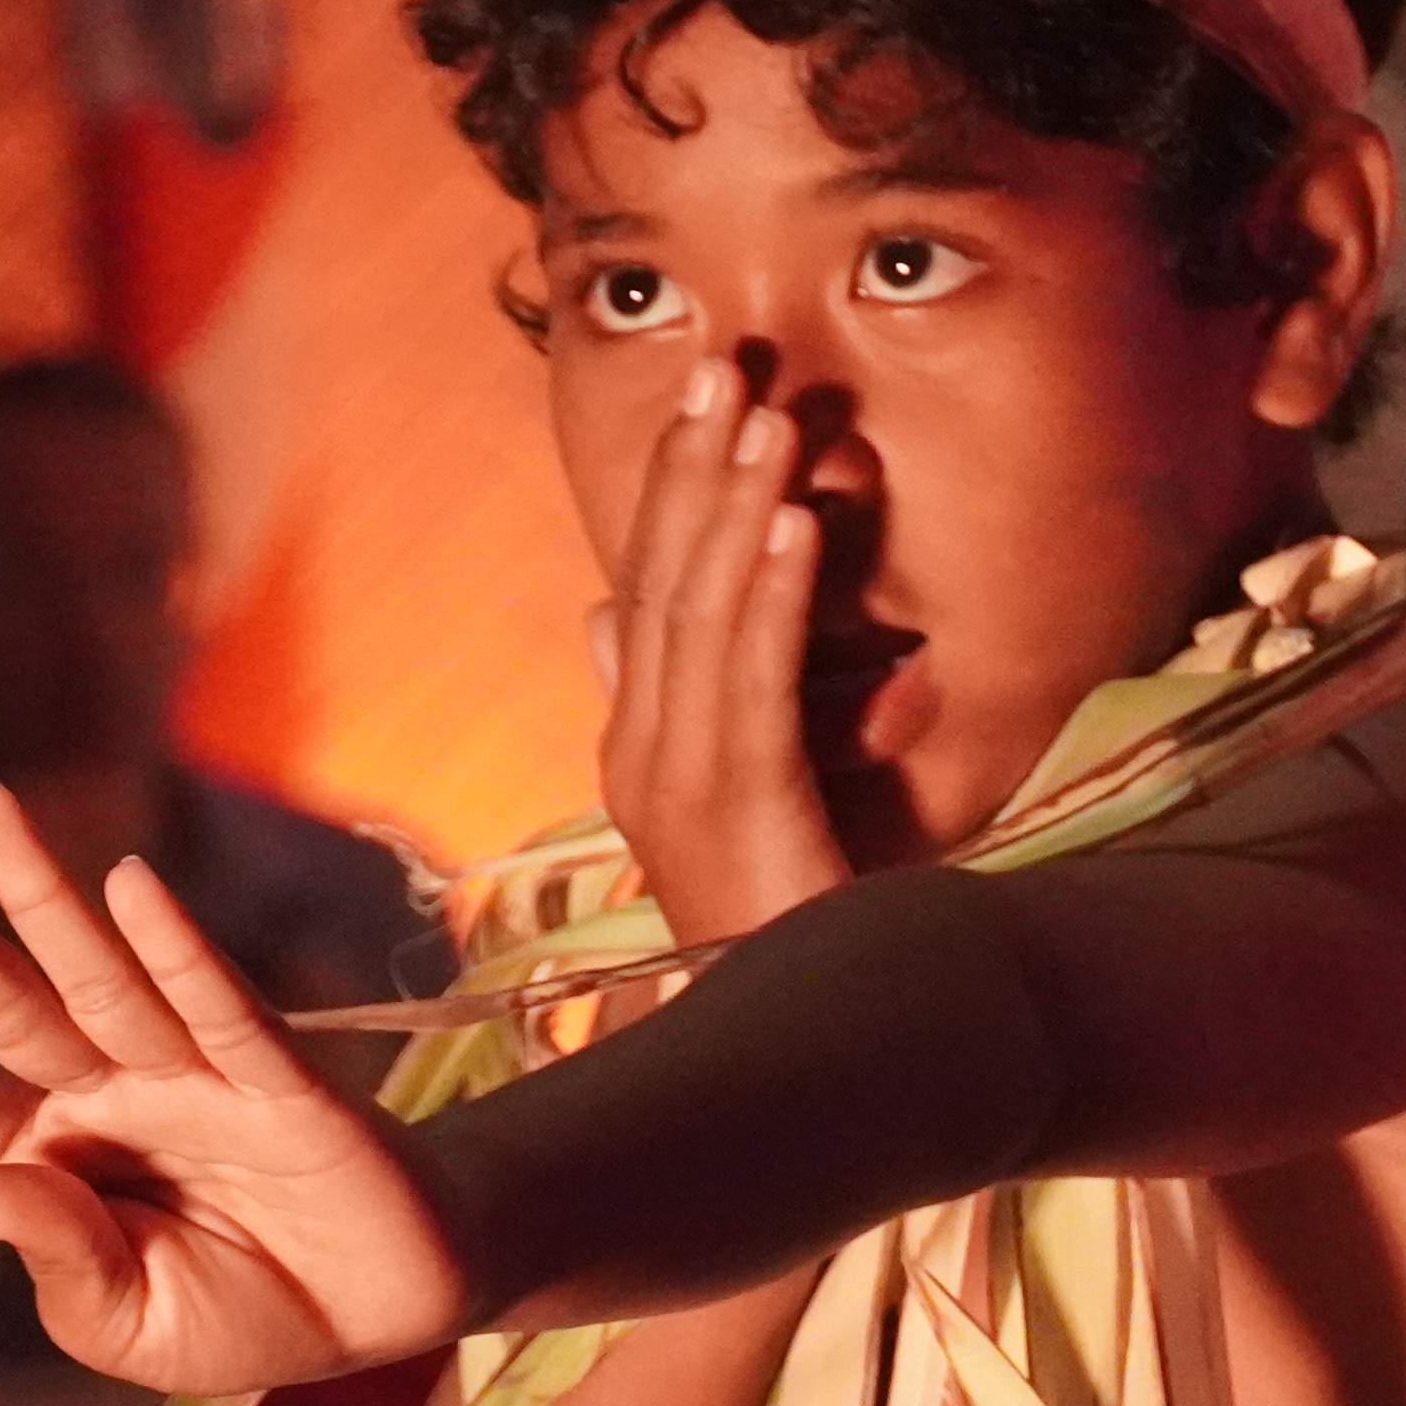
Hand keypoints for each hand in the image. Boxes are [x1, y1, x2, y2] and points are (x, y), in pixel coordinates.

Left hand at [0, 784, 473, 1392]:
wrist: (387, 1311)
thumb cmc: (248, 1314)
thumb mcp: (133, 1328)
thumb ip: (58, 1263)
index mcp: (57, 1163)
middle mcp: (114, 1099)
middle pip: (11, 1008)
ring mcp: (195, 1079)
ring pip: (103, 980)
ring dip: (42, 898)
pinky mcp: (283, 1084)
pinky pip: (224, 1012)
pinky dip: (181, 954)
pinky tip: (133, 890)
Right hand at [589, 356, 853, 943]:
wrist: (800, 1039)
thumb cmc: (793, 919)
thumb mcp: (743, 792)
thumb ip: (688, 701)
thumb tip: (604, 615)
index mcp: (640, 746)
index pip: (647, 589)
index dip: (673, 489)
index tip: (706, 399)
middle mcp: (642, 756)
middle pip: (659, 582)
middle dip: (692, 470)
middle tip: (723, 366)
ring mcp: (678, 785)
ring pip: (699, 617)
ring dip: (735, 506)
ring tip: (767, 416)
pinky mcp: (735, 810)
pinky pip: (753, 681)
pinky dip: (772, 594)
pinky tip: (796, 525)